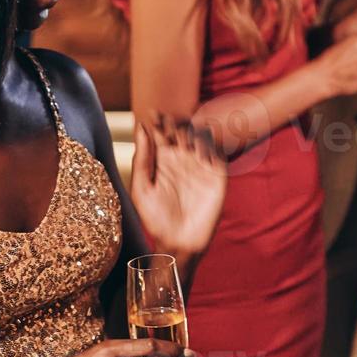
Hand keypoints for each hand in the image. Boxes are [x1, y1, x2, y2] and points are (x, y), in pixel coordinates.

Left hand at [130, 113, 226, 258]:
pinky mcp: (216, 175)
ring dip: (192, 131)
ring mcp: (200, 166)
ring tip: (183, 135)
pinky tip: (199, 146)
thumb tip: (140, 128)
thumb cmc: (155, 219)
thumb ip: (142, 159)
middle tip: (170, 120)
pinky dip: (210, 144)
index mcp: (162, 161)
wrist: (179, 242)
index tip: (153, 113)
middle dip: (176, 122)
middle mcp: (182, 160)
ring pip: (199, 137)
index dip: (158, 121)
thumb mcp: (141, 188)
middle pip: (181, 130)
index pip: (161, 133)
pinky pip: (216, 152)